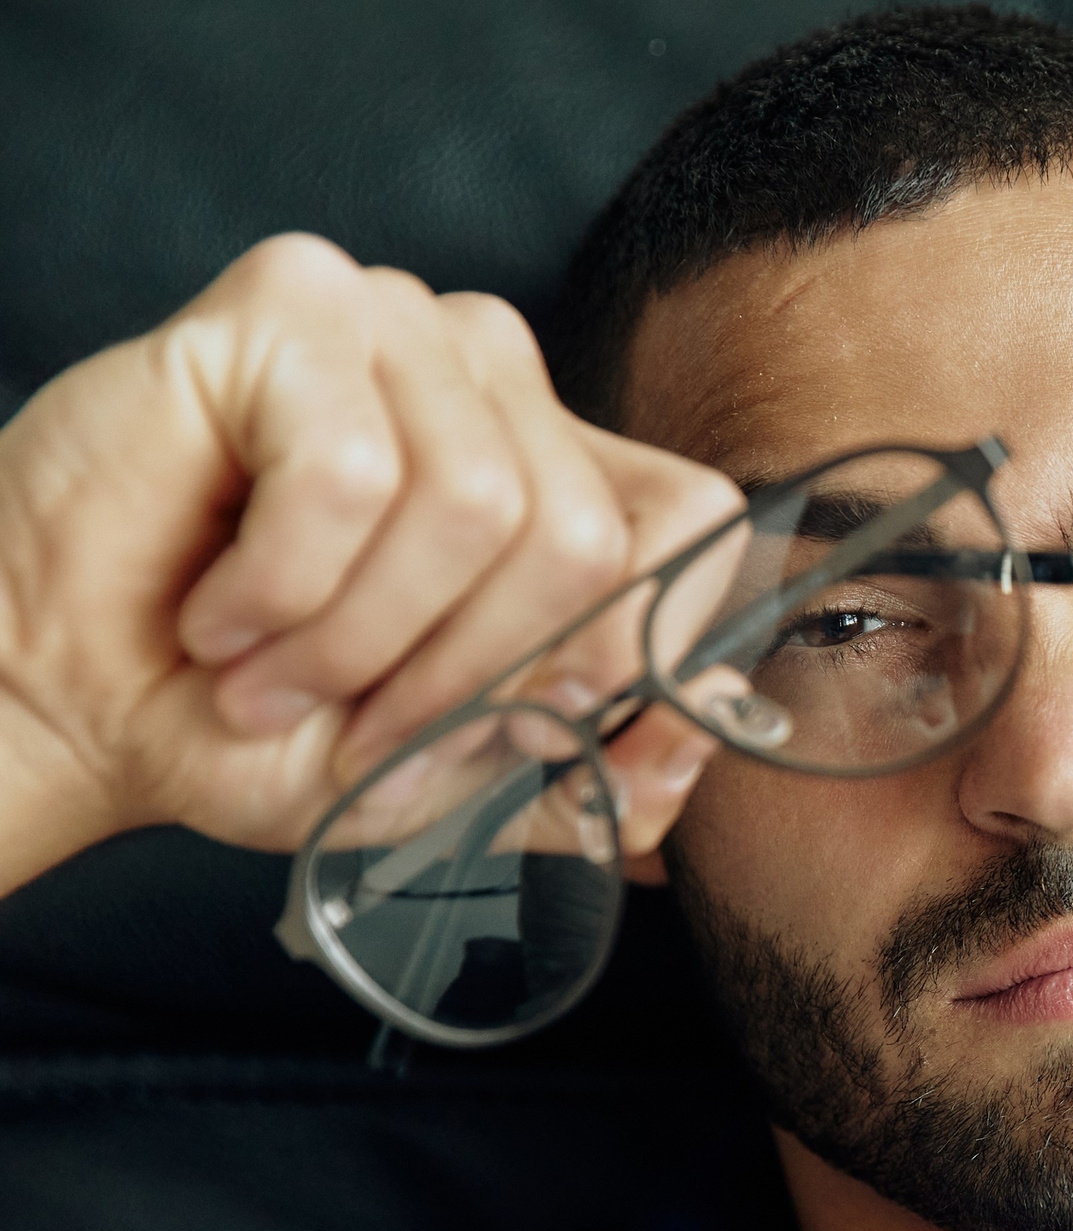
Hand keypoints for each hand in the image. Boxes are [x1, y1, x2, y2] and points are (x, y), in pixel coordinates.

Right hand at [0, 233, 739, 894]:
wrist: (67, 698)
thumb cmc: (256, 724)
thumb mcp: (459, 780)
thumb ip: (595, 773)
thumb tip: (699, 745)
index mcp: (560, 470)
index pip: (696, 522)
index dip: (632, 648)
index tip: (523, 730)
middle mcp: (497, 379)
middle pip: (590, 537)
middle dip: (465, 678)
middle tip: (354, 722)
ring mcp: (402, 325)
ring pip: (478, 509)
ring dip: (358, 643)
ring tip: (273, 671)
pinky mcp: (295, 302)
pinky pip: (351, 475)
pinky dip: (281, 588)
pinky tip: (222, 606)